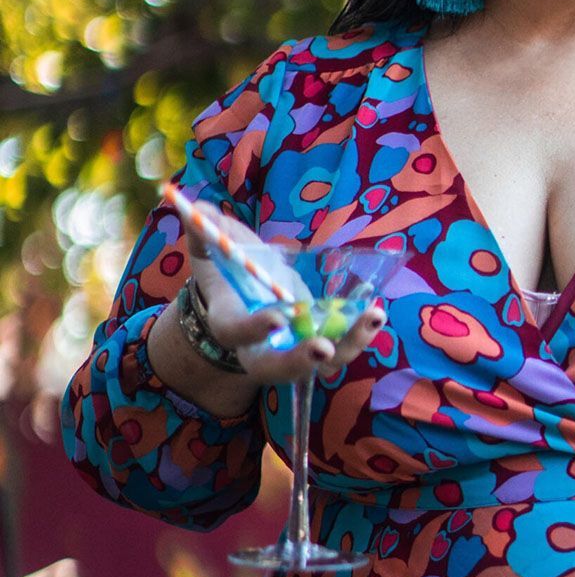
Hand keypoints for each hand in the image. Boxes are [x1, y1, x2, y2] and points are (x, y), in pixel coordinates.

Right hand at [178, 199, 384, 382]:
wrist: (242, 289)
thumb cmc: (226, 268)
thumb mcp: (213, 248)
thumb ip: (205, 232)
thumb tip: (198, 208)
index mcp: (228, 322)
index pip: (236, 332)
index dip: (254, 329)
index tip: (278, 317)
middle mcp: (259, 346)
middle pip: (276, 368)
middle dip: (300, 361)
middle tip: (324, 348)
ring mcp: (292, 347)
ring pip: (318, 365)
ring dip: (348, 346)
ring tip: (373, 318)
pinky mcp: (317, 338)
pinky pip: (339, 345)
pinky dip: (359, 332)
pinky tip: (375, 312)